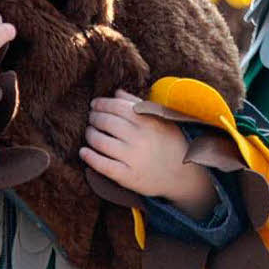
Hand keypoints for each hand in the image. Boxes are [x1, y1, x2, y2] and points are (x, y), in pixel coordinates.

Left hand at [81, 90, 216, 219]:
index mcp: (147, 121)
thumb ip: (138, 104)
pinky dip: (89, 157)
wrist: (184, 174)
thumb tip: (116, 92)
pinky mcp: (128, 176)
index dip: (102, 104)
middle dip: (94, 118)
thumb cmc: (171, 142)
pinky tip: (83, 152)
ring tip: (89, 133)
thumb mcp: (161, 119)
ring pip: (100, 142)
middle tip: (91, 118)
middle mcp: (139, 138)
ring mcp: (133, 158)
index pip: (116, 106)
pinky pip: (102, 165)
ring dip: (90, 135)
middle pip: (106, 122)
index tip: (94, 104)